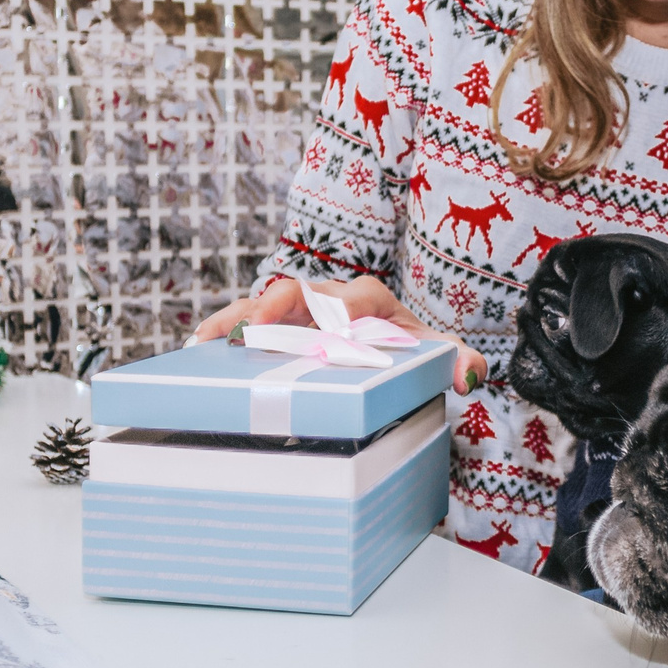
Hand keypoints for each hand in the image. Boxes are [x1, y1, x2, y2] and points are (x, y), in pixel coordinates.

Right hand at [194, 275, 489, 391]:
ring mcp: (300, 312)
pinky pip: (248, 323)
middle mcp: (329, 298)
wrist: (391, 347)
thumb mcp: (437, 353)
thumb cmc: (410, 348)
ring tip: (206, 341)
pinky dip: (225, 330)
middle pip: (299, 294)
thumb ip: (459, 359)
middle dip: (276, 310)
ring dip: (238, 320)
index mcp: (369, 299)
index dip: (344, 311)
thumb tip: (470, 373)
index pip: (356, 297)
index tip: (332, 331)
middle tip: (255, 332)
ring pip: (264, 305)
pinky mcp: (279, 328)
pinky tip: (198, 348)